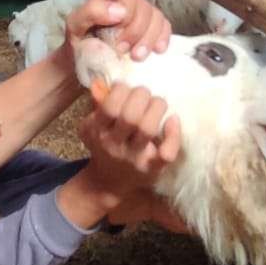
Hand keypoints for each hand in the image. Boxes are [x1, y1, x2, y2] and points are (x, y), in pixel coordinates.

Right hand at [56, 80, 181, 229]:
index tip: (126, 88)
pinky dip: (173, 135)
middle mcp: (115, 145)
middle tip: (145, 94)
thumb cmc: (103, 145)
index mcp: (98, 131)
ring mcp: (135, 158)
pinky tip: (173, 120)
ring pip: (148, 129)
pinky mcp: (153, 169)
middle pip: (130, 116)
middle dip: (141, 96)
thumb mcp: (92, 125)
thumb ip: (97, 104)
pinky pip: (166, 153)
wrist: (108, 183)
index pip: (110, 107)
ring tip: (158, 103)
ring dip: (157, 108)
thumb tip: (100, 81)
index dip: (121, 90)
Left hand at [64, 0, 170, 62]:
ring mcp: (141, 14)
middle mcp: (127, 0)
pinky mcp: (150, 29)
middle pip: (145, 8)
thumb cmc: (78, 41)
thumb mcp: (74, 25)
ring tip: (137, 57)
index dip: (128, 13)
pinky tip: (157, 51)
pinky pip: (165, 28)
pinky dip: (163, 39)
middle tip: (122, 50)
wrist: (82, 62)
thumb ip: (91, 12)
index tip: (117, 36)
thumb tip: (120, 11)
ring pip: (157, 18)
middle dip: (136, 32)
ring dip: (149, 39)